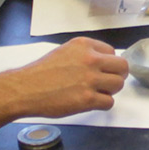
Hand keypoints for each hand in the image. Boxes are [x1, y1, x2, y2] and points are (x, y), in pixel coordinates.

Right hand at [14, 36, 128, 115]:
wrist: (26, 89)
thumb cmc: (41, 72)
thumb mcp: (65, 51)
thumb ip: (85, 54)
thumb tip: (103, 63)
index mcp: (84, 45)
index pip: (112, 52)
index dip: (108, 63)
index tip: (101, 70)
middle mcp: (90, 59)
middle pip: (122, 67)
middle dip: (117, 76)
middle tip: (108, 82)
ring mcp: (90, 80)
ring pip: (118, 85)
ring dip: (110, 91)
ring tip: (96, 93)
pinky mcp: (88, 99)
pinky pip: (109, 102)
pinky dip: (102, 104)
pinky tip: (91, 102)